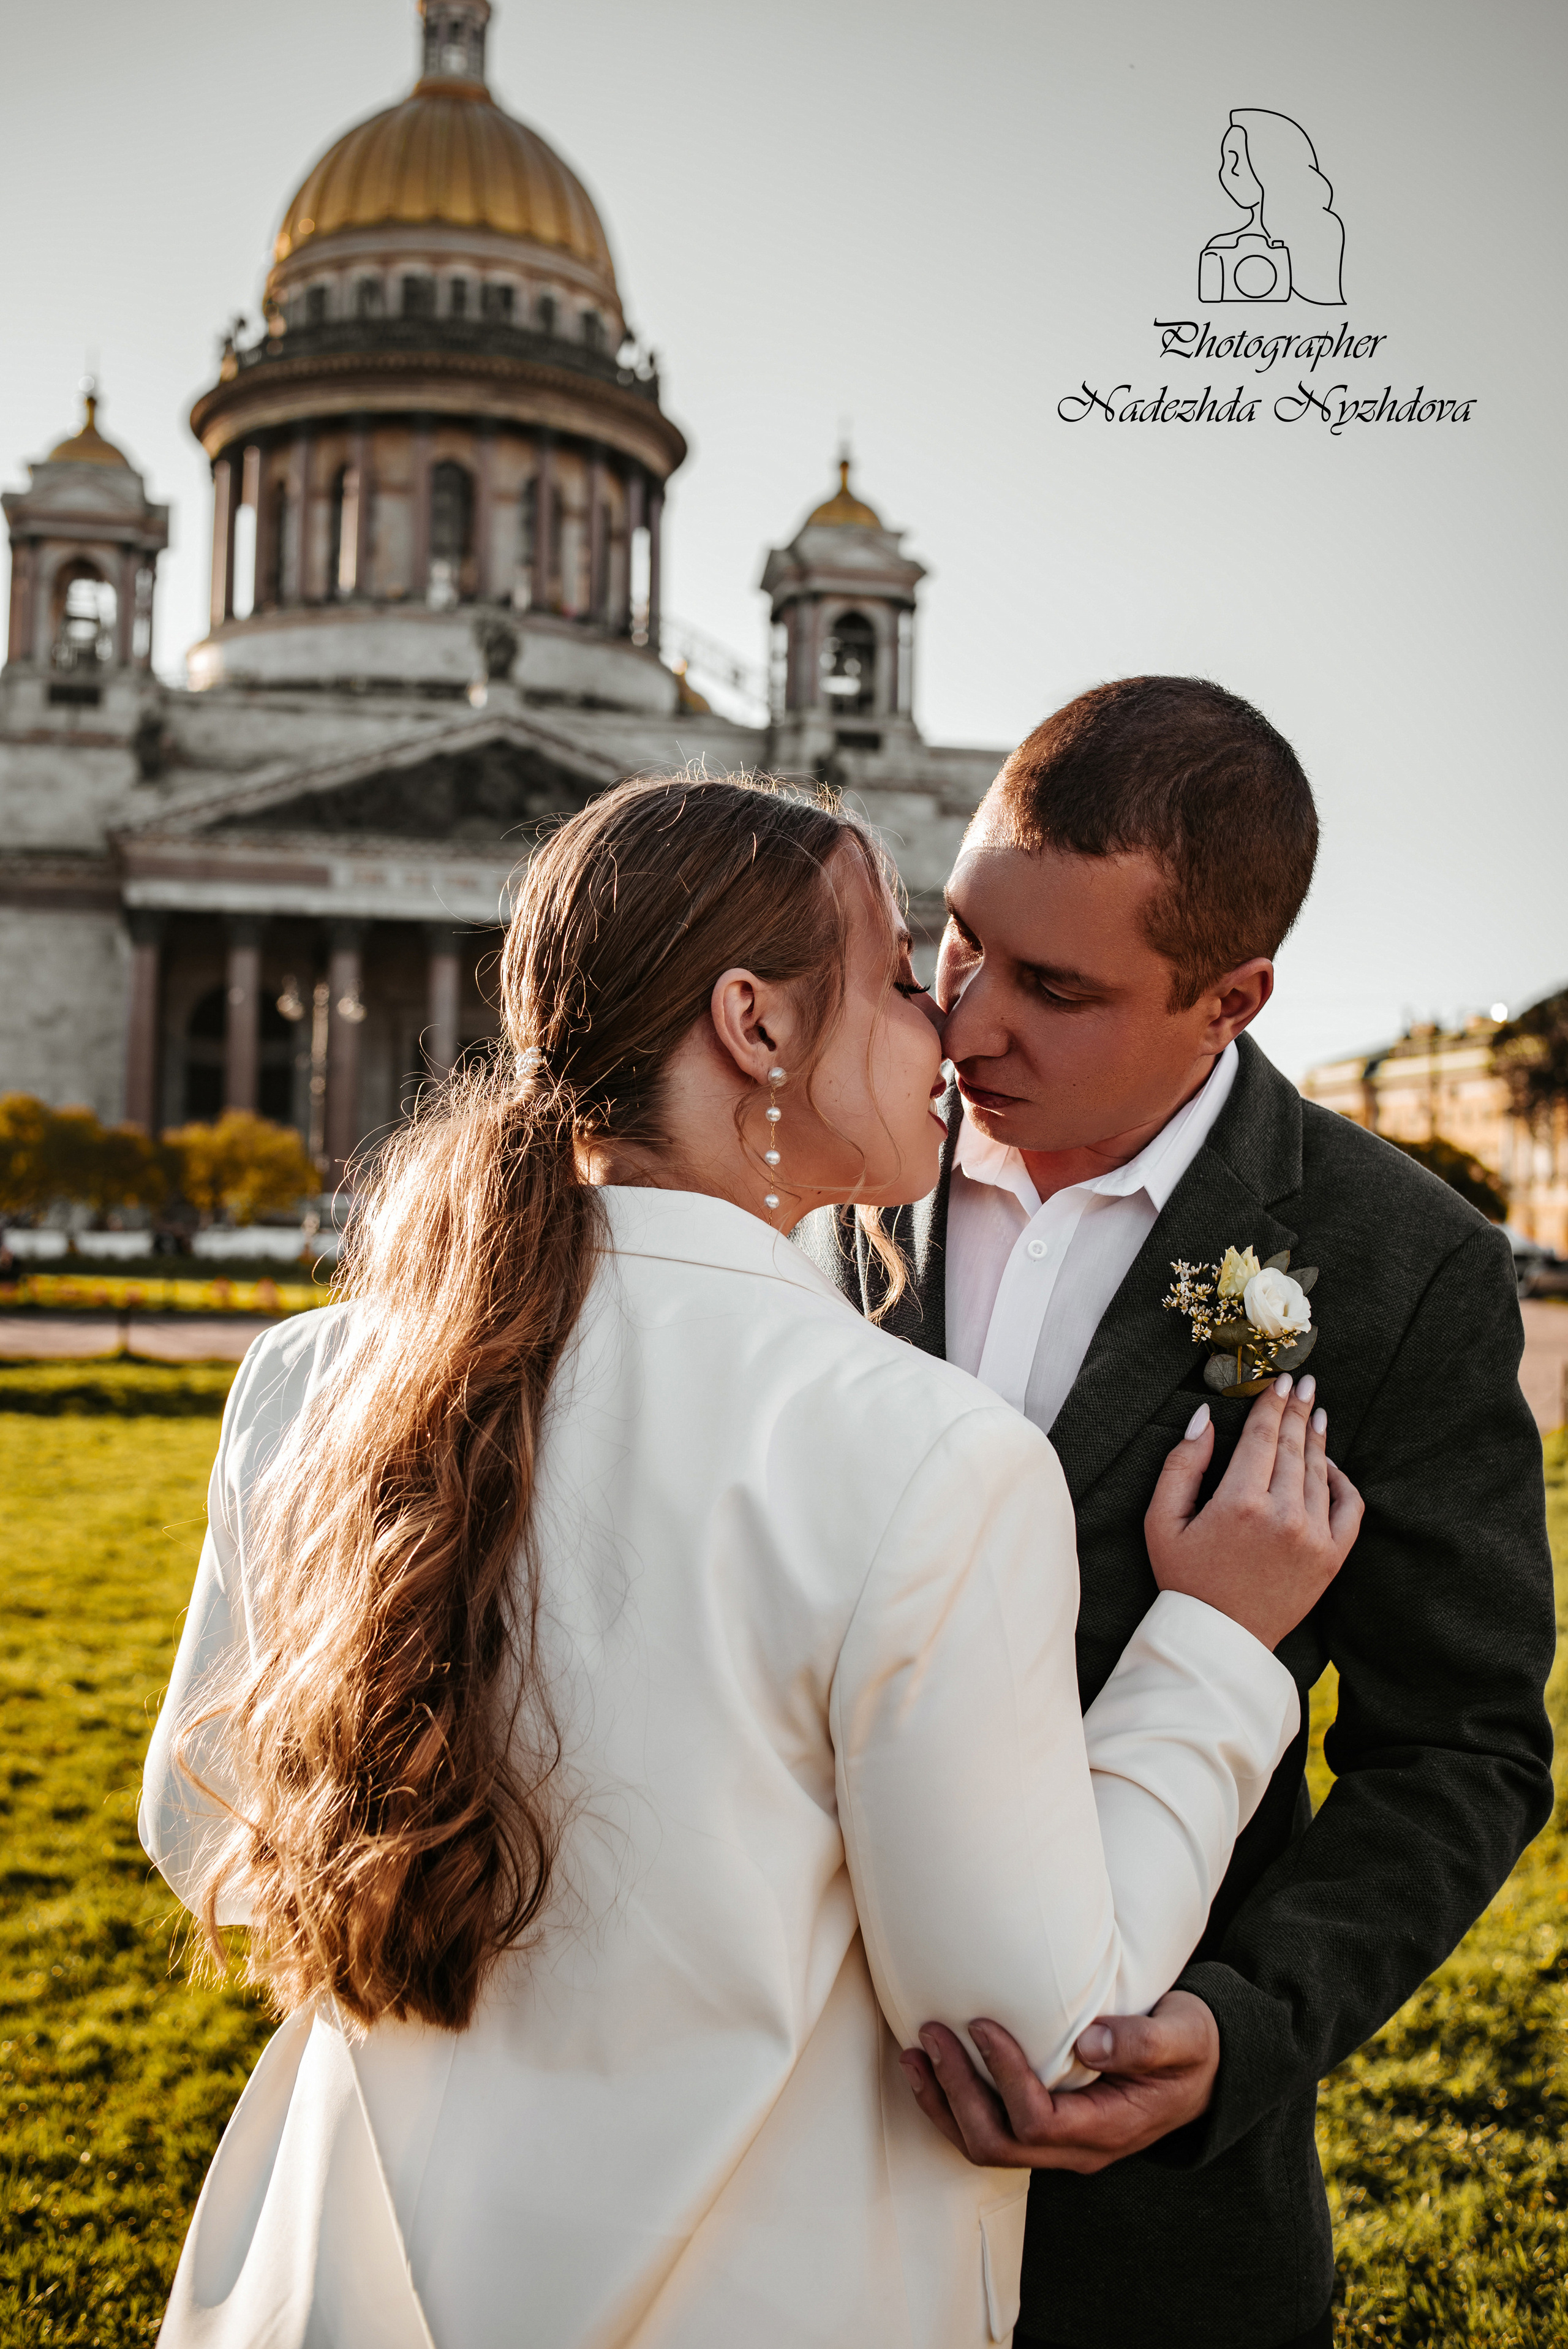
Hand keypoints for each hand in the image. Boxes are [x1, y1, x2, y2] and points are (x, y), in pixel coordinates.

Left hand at [899, 1990, 1219, 2173]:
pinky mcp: (1046, 2127)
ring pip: (985, 2144)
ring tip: (914, 2054)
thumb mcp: (1184, 2037)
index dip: (1003, 2075)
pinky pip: (989, 2129)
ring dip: (943, 2102)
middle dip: (957, 2091)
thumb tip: (1089, 2040)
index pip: (1038, 2119)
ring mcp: (1059, 2143)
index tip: (982, 2024)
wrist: (1204, 2072)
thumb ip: (1142, 2041)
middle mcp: (1077, 2147)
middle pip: (998, 2142)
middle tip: (931, 2035)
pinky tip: (931, 2066)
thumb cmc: (1192, 2047)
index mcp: (1109, 2127)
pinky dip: (953, 2102)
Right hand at [1144, 1373, 1362, 1649]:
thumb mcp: (1162, 1520)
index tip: (1281, 1380)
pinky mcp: (1331, 1558)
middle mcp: (1282, 1515)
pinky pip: (1349, 1508)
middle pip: (1295, 1446)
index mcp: (1239, 1502)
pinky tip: (1331, 1464)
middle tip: (1305, 1383)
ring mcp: (1312, 1538)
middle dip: (1299, 1410)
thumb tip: (1205, 1418)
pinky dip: (1343, 1481)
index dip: (1272, 1403)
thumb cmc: (1185, 1578)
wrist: (1220, 1639)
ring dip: (1318, 1438)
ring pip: (1320, 1472)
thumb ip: (1181, 1464)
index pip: (1262, 1435)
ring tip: (1316, 1414)